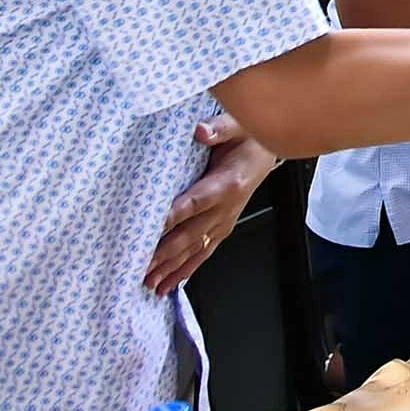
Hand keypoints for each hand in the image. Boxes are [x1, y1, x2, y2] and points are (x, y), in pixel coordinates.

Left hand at [145, 116, 276, 295]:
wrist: (269, 153)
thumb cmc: (251, 139)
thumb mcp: (239, 126)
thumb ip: (219, 128)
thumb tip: (200, 131)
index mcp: (226, 184)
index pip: (192, 203)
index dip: (170, 218)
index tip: (147, 231)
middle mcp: (225, 209)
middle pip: (189, 235)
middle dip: (163, 255)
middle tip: (140, 268)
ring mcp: (224, 222)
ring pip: (194, 250)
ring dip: (171, 269)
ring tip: (150, 284)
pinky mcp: (223, 228)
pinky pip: (203, 253)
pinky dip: (187, 270)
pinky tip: (171, 283)